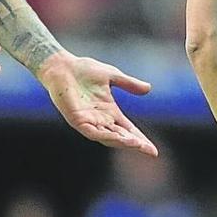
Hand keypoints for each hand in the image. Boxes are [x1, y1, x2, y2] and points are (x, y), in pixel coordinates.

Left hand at [39, 52, 157, 155]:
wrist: (62, 66)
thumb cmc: (84, 70)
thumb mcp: (112, 76)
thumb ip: (129, 84)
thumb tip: (148, 89)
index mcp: (109, 111)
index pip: (127, 129)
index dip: (140, 139)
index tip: (153, 150)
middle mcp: (100, 120)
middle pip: (121, 137)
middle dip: (135, 144)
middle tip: (149, 151)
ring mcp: (88, 121)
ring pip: (108, 137)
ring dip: (122, 141)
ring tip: (137, 144)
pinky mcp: (77, 120)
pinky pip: (93, 132)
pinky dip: (106, 135)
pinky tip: (117, 138)